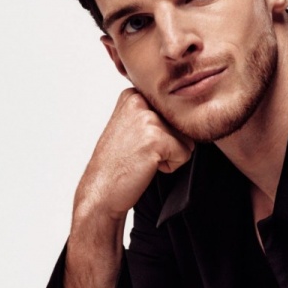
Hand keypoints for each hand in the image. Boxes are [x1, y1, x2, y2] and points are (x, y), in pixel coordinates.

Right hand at [74, 87, 193, 221]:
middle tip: (140, 152)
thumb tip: (188, 105)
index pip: (173, 111)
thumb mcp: (131, 125)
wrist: (100, 192)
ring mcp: (147, 119)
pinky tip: (146, 166)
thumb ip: (154, 111)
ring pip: (186, 138)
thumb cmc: (118, 163)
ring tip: (143, 158)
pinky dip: (170, 166)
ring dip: (170, 154)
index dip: (163, 133)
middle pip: (181, 123)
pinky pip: (185, 154)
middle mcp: (139, 101)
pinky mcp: (156, 138)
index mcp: (133, 95)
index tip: (139, 142)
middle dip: (169, 142)